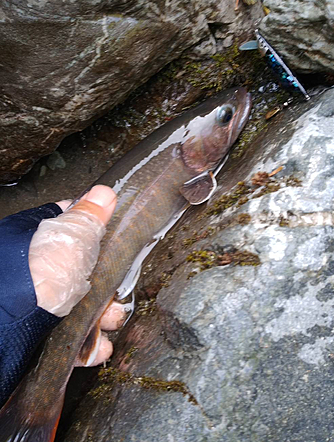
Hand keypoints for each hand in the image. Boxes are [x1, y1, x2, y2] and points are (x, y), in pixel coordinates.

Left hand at [29, 185, 125, 365]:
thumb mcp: (72, 235)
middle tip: (118, 290)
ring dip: (103, 314)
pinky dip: (88, 341)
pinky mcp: (37, 330)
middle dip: (105, 283)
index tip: (111, 239)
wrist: (12, 324)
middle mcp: (33, 268)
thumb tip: (103, 192)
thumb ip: (89, 215)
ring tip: (114, 320)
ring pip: (77, 303)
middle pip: (78, 269)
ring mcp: (36, 299)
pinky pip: (68, 334)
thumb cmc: (38, 273)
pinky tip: (101, 345)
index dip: (92, 231)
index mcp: (33, 237)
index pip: (66, 225)